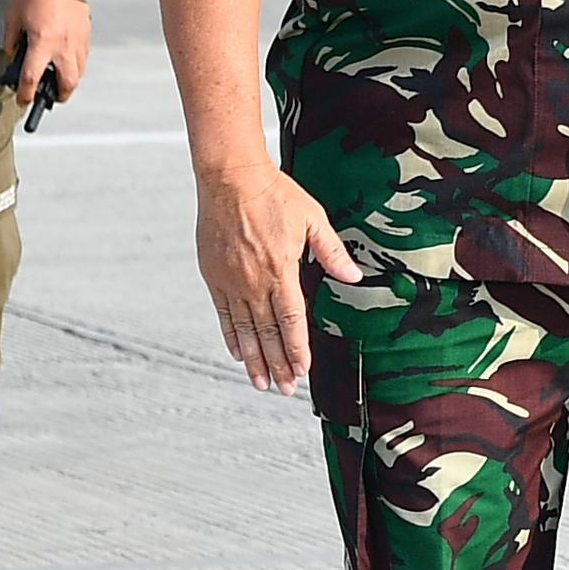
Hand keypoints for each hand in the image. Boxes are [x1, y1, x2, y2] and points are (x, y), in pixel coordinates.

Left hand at [3, 0, 90, 112]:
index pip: (32, 78)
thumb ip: (13, 42)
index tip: (23, 100)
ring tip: (60, 81)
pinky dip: (75, 66)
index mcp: (42, 43)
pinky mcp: (87, 37)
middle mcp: (63, 46)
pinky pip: (84, 59)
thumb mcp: (14, 19)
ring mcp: (78, 43)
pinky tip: (66, 62)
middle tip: (52, 98)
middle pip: (67, 84)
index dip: (26, 94)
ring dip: (69, 81)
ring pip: (79, 73)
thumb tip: (15, 57)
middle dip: (59, 96)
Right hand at [197, 158, 359, 394]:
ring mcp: (230, 281)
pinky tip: (238, 353)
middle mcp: (253, 282)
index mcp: (281, 270)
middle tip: (285, 389)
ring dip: (254, 359)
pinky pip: (223, 314)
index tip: (303, 370)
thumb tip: (354, 276)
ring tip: (262, 382)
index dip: (297, 348)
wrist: (230, 180)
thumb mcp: (314, 220)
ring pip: (244, 330)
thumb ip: (332, 253)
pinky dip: (231, 336)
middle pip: (267, 332)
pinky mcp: (214, 276)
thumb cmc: (276, 196)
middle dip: (278, 363)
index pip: (291, 320)